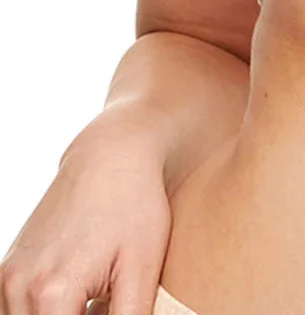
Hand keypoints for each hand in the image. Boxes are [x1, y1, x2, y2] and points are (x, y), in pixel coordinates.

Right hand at [0, 115, 172, 314]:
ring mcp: (8, 276)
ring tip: (92, 304)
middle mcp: (19, 287)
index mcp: (53, 292)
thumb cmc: (134, 205)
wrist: (112, 155)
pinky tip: (79, 299)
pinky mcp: (8, 268)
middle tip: (102, 307)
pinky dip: (42, 313)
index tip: (107, 311)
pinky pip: (15, 310)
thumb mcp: (142, 271)